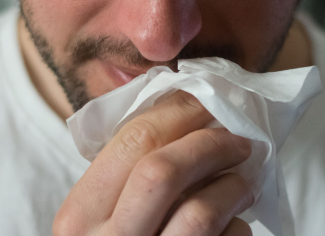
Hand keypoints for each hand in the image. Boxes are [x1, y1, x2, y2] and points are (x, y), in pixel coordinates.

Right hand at [54, 91, 253, 235]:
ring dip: (233, 187)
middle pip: (161, 170)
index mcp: (78, 217)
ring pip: (199, 213)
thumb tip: (188, 114)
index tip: (209, 102)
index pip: (131, 140)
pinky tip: (235, 227)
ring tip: (246, 180)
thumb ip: (127, 179)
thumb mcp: (102, 222)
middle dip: (210, 144)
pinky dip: (238, 231)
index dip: (180, 112)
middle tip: (240, 138)